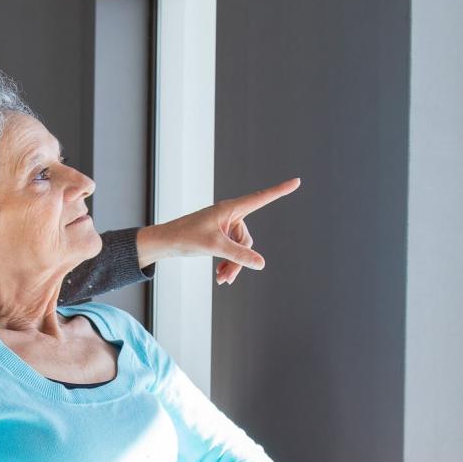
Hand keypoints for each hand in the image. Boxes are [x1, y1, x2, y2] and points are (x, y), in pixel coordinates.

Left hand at [136, 178, 300, 283]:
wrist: (165, 242)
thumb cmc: (186, 237)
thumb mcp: (214, 247)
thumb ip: (239, 255)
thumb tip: (261, 264)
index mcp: (230, 208)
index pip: (261, 198)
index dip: (280, 191)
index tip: (297, 181)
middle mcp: (230, 214)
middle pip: (247, 239)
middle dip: (239, 259)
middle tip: (226, 279)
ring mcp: (225, 226)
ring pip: (240, 249)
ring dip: (232, 265)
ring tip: (221, 280)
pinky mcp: (219, 235)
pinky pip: (232, 250)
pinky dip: (228, 263)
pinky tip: (220, 276)